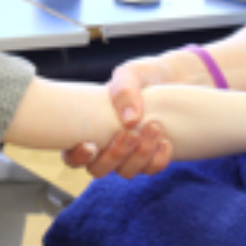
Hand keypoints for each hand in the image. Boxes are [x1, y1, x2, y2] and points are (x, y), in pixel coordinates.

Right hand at [61, 56, 173, 177]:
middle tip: (132, 133)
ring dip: (140, 155)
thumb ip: (124, 90)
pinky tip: (165, 141)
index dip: (77, 157)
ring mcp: (127, 155)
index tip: (91, 145)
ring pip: (126, 171)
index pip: (72, 155)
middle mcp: (105, 146)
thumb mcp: (130, 74)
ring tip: (155, 127)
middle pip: (98, 169)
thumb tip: (130, 120)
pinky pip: (151, 170)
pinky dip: (158, 159)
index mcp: (89, 128)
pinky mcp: (150, 158)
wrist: (173, 78)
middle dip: (115, 154)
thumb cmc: (142, 76)